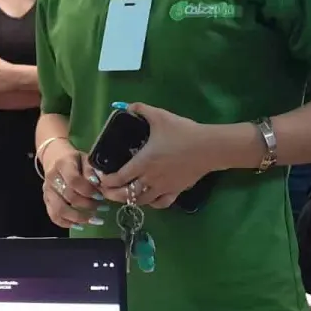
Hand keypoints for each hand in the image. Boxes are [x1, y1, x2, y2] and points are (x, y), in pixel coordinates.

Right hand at [41, 140, 106, 228]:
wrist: (53, 156)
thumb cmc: (74, 159)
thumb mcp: (86, 158)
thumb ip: (92, 171)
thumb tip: (99, 185)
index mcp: (63, 164)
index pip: (74, 181)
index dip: (88, 191)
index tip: (100, 196)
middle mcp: (52, 178)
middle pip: (68, 197)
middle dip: (87, 205)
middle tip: (102, 207)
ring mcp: (47, 190)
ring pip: (59, 210)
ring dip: (78, 218)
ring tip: (94, 220)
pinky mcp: (46, 200)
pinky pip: (54, 216)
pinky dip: (67, 223)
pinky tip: (80, 226)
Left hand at [99, 103, 214, 208]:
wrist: (209, 147)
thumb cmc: (183, 132)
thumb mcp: (160, 116)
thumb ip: (141, 110)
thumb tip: (128, 106)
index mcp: (143, 163)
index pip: (118, 178)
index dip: (106, 181)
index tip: (100, 179)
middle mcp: (150, 179)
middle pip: (126, 195)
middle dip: (113, 195)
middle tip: (106, 192)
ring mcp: (164, 188)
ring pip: (142, 202)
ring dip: (130, 200)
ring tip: (124, 196)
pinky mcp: (177, 191)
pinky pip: (161, 203)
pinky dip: (152, 204)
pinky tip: (149, 199)